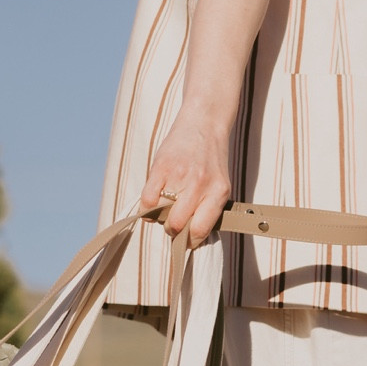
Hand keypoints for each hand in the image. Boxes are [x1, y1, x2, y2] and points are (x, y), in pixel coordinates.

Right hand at [139, 110, 230, 243]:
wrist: (204, 124)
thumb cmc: (211, 160)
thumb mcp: (219, 185)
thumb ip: (209, 208)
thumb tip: (191, 237)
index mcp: (218, 193)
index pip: (200, 230)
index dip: (190, 241)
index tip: (186, 241)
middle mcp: (200, 185)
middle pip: (177, 225)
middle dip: (173, 230)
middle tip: (172, 224)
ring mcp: (179, 175)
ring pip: (161, 214)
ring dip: (159, 218)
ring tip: (164, 210)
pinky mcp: (161, 166)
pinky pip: (148, 199)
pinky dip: (147, 207)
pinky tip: (153, 201)